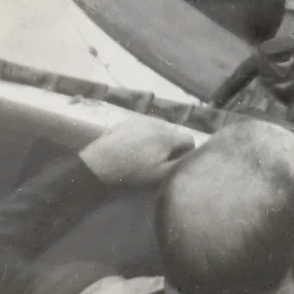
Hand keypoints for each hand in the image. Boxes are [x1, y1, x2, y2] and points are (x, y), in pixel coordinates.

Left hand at [79, 116, 195, 186]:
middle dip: (172, 144)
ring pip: (160, 128)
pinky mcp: (129, 120)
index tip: (176, 161)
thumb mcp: (159, 174)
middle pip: (174, 133)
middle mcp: (158, 123)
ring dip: (159, 138)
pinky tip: (134, 146)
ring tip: (146, 152)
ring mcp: (142, 119)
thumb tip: (194, 157)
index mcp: (167, 137)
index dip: (187, 151)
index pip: (190, 138)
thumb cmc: (132, 171)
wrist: (99, 163)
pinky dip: (145, 134)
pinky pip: (145, 125)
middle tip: (160, 159)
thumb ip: (180, 164)